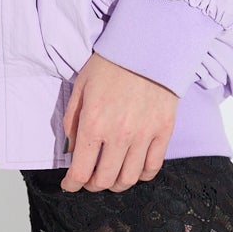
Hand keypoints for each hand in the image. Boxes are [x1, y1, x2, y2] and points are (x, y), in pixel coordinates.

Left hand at [59, 52, 177, 191]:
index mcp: (94, 124)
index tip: (69, 184)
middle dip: (92, 185)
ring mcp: (144, 135)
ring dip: (116, 184)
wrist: (147, 46)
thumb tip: (71, 150)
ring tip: (111, 176)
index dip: (72, 184)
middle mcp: (119, 135)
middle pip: (105, 180)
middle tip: (89, 180)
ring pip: (129, 178)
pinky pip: (153, 167)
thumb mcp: (81, 87)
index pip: (80, 171)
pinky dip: (142, 175)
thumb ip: (72, 121)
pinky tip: (134, 168)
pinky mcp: (163, 132)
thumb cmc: (111, 64)